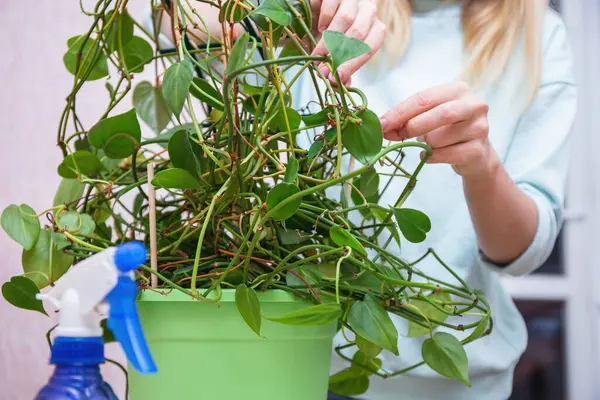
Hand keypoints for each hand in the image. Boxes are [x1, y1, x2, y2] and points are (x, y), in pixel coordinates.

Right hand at [310, 0, 385, 84]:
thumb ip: (342, 67)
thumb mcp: (338, 51)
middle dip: (338, 55)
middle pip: (358, 34)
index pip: (369, 48)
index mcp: (375, 29)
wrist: (321, 8)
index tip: (336, 77)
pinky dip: (324, 19)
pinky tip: (319, 28)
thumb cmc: (333, 32)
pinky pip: (332, 4)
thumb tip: (342, 85)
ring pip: (346, 19)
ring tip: (318, 52)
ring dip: (329, 40)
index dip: (352, 65)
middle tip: (322, 70)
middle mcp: (369, 12)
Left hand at [380, 82, 496, 177]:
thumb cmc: (446, 130)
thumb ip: (407, 118)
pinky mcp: (478, 150)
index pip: (423, 99)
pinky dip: (432, 157)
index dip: (399, 112)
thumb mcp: (427, 117)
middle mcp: (474, 105)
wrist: (475, 154)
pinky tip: (435, 155)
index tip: (381, 124)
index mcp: (458, 90)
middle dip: (412, 126)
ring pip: (438, 139)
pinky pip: (444, 155)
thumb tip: (382, 126)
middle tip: (398, 136)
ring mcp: (480, 128)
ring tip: (430, 144)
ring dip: (426, 145)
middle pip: (438, 114)